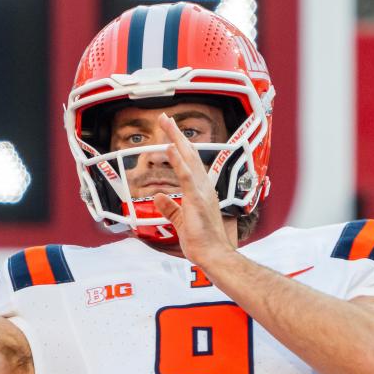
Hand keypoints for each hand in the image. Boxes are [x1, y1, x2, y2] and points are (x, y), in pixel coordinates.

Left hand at [152, 113, 235, 266]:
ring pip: (188, 159)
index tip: (170, 134)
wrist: (214, 255)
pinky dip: (177, 160)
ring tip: (166, 123)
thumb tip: (158, 197)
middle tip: (166, 118)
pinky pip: (186, 176)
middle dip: (177, 135)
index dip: (180, 146)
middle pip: (189, 154)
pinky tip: (170, 147)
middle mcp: (204, 187)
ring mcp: (202, 191)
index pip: (189, 163)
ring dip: (176, 139)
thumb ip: (170, 208)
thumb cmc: (203, 242)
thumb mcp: (181, 221)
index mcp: (201, 191)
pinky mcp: (197, 199)